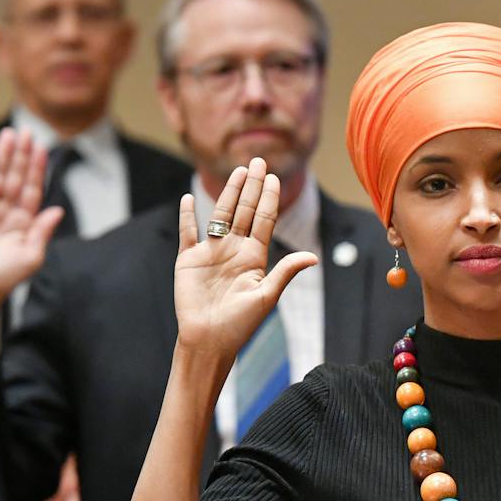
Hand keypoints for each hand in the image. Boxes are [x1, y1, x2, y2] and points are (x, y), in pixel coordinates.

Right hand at [0, 128, 59, 329]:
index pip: (32, 188)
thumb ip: (43, 231)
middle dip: (21, 155)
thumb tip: (58, 210)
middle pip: (15, 177)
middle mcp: (7, 210)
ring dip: (3, 156)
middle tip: (25, 132)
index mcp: (25, 220)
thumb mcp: (32, 255)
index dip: (37, 169)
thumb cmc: (6, 276)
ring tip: (8, 135)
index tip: (42, 148)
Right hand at [174, 157, 317, 357]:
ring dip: (228, 193)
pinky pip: (187, 232)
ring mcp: (211, 252)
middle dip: (251, 186)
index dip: (268, 198)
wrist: (209, 340)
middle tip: (257, 161)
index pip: (263, 220)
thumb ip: (285, 272)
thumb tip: (313, 257)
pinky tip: (189, 199)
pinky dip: (187, 216)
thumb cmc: (240, 324)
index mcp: (254, 257)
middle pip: (244, 211)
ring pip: (220, 215)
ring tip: (236, 172)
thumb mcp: (266, 296)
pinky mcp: (188, 260)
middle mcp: (234, 250)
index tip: (273, 177)